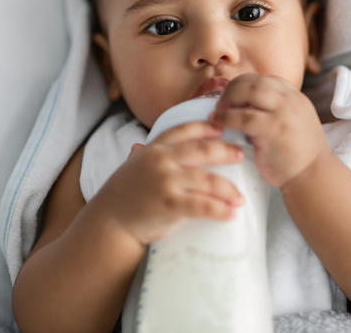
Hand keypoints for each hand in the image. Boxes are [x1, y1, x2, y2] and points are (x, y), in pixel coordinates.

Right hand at [96, 121, 244, 244]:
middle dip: (226, 151)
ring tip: (240, 198)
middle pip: (203, 150)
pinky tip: (231, 214)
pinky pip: (204, 205)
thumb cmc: (122, 197)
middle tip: (241, 156)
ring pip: (209, 181)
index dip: (205, 127)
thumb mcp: (130, 169)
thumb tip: (138, 146)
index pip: (183, 130)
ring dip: (229, 189)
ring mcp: (166, 181)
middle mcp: (161, 160)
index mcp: (154, 149)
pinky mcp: (171, 204)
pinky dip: (221, 210)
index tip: (221, 128)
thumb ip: (140, 157)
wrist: (109, 223)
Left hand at [209, 74, 328, 188]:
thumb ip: (274, 110)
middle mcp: (290, 100)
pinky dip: (226, 118)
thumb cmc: (298, 155)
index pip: (264, 79)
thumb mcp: (292, 122)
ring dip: (227, 99)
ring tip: (217, 112)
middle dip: (232, 89)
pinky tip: (218, 123)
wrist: (313, 176)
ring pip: (248, 92)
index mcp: (295, 97)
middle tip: (220, 104)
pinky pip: (243, 116)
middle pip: (254, 82)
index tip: (231, 97)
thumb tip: (241, 105)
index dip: (243, 85)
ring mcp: (283, 113)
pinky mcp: (273, 129)